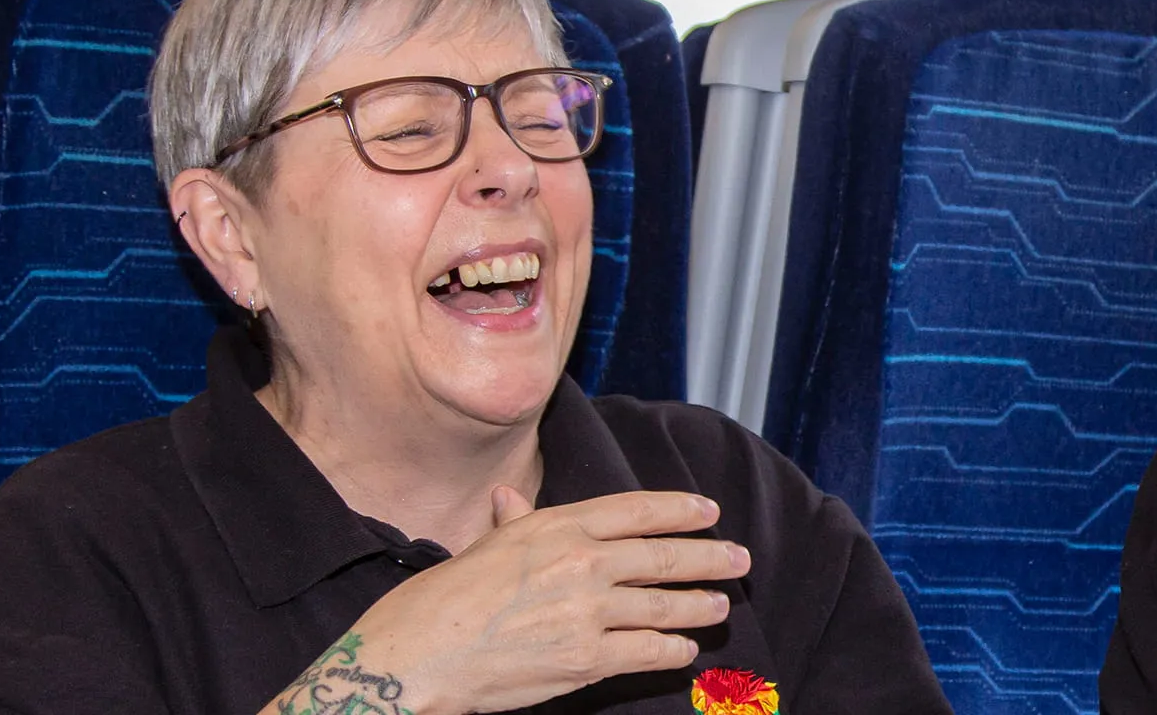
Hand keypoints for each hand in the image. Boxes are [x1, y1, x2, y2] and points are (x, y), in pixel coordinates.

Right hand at [267, 489, 750, 714]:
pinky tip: (684, 649)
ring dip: (698, 605)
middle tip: (739, 558)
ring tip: (720, 606)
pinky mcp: (586, 659)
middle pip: (661, 556)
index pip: (635, 510)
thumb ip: (512, 524)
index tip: (708, 511)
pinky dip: (671, 650)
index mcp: (554, 526)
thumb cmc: (439, 603)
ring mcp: (586, 611)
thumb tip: (511, 499)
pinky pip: (646, 651)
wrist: (417, 657)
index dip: (679, 510)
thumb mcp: (481, 548)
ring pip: (662, 605)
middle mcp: (579, 562)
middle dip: (708, 558)